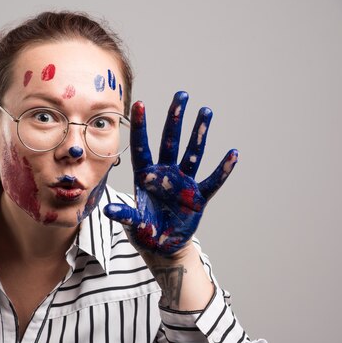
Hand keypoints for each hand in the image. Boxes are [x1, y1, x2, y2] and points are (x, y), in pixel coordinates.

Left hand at [104, 92, 237, 256]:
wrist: (163, 247)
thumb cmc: (145, 232)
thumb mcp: (133, 223)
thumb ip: (125, 214)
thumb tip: (108, 210)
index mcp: (145, 176)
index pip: (142, 146)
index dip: (140, 126)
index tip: (139, 103)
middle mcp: (164, 174)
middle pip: (170, 142)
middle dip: (175, 119)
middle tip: (181, 95)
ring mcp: (182, 183)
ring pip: (192, 153)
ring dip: (199, 134)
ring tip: (205, 111)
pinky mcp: (198, 197)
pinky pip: (212, 181)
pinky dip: (223, 170)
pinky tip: (233, 154)